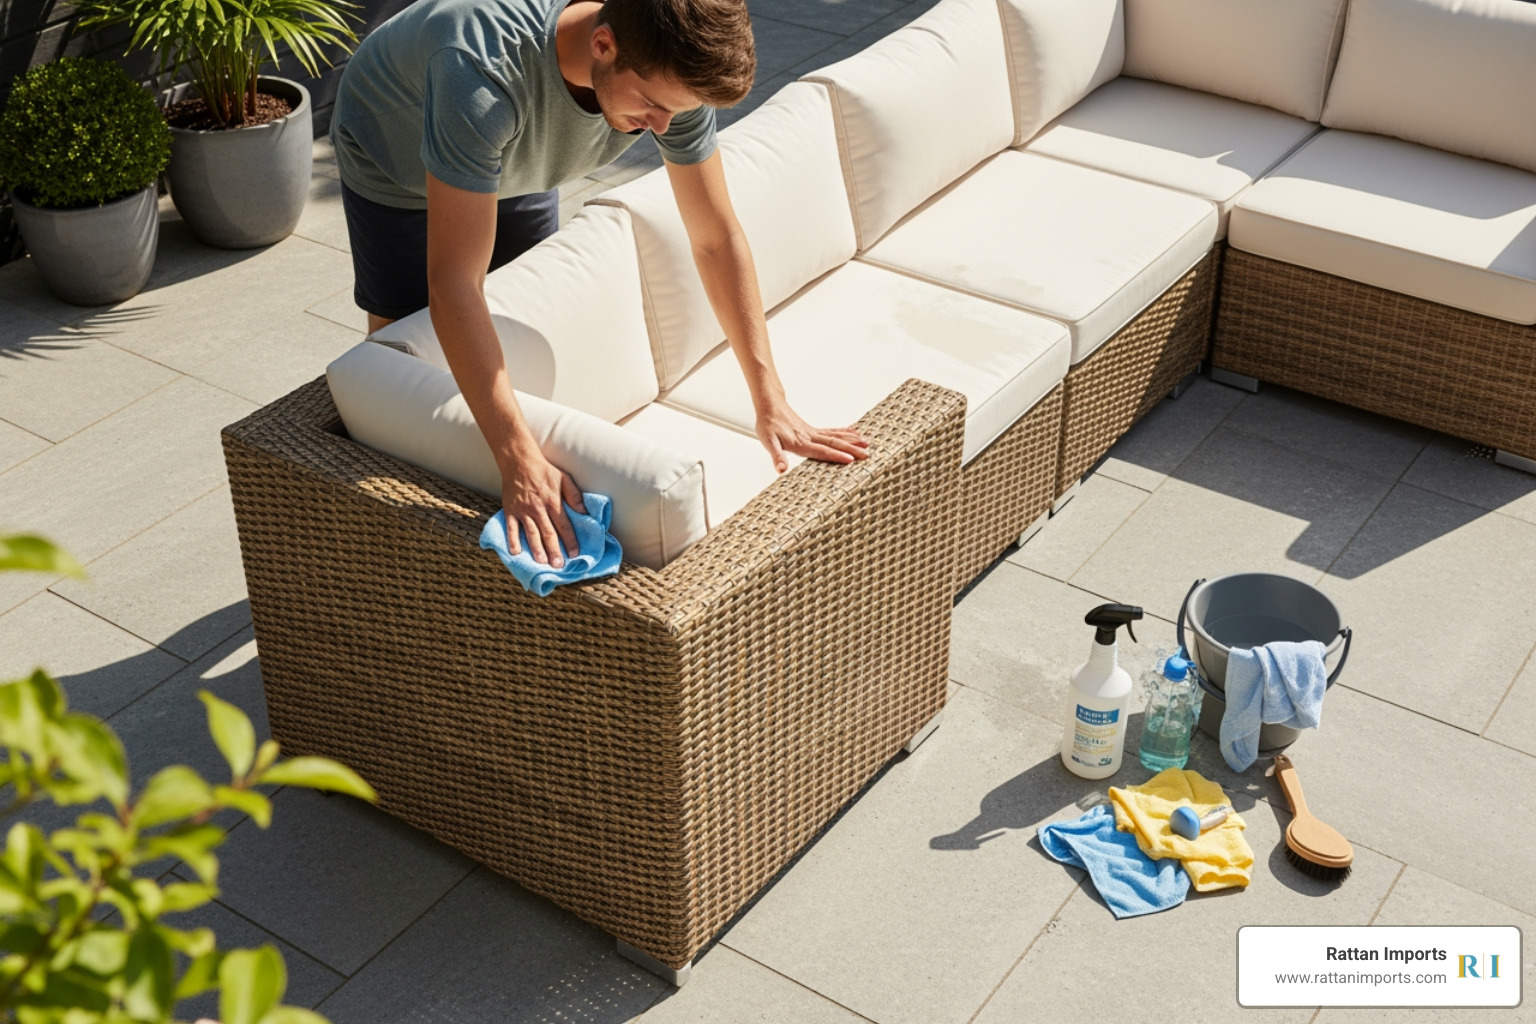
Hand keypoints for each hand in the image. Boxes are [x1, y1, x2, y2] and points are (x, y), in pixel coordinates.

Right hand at [500, 446, 586, 566]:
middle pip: (548, 533)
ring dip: (536, 549)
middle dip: (554, 550)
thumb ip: (574, 496)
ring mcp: (523, 511)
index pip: (564, 525)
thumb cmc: (544, 471)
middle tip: (558, 565)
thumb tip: (584, 512)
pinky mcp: (510, 511)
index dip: (570, 541)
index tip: (575, 553)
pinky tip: (515, 552)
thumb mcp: (564, 478)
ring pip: (531, 533)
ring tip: (541, 562)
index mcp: (553, 502)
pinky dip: (512, 540)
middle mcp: (538, 509)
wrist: (519, 461)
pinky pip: (511, 528)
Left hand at [755, 400, 868, 473]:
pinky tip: (853, 431)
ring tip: (866, 443)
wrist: (769, 406)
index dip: (836, 456)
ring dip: (851, 440)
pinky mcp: (812, 430)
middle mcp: (810, 437)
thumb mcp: (768, 443)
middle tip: (866, 455)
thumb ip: (777, 456)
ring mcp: (813, 432)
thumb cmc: (768, 424)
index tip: (850, 460)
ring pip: (836, 436)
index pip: (822, 451)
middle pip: (834, 444)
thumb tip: (781, 469)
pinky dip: (843, 431)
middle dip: (851, 449)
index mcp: (801, 443)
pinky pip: (831, 431)